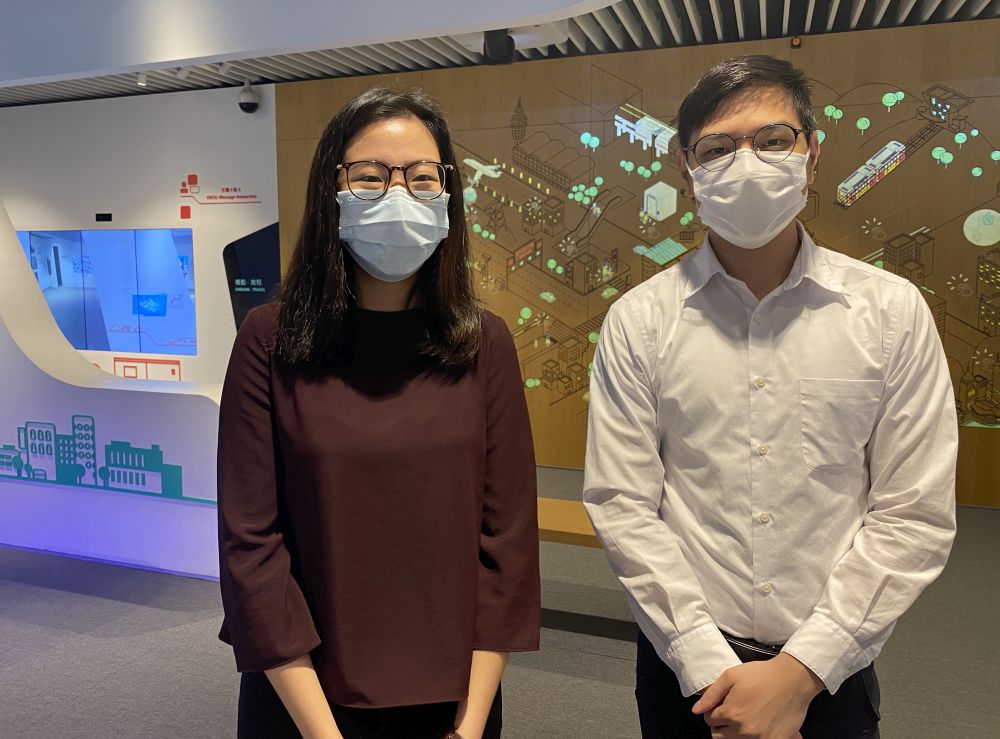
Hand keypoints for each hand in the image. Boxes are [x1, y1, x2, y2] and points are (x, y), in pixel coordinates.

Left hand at [691, 653, 823, 738]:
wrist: (792, 679)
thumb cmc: (761, 675)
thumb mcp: (730, 676)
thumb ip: (711, 694)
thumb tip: (696, 710)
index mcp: (731, 713)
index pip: (709, 720)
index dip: (713, 710)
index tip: (722, 704)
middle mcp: (744, 730)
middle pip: (719, 736)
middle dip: (720, 724)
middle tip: (731, 712)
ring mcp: (760, 738)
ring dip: (734, 733)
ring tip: (744, 717)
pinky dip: (754, 736)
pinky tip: (758, 724)